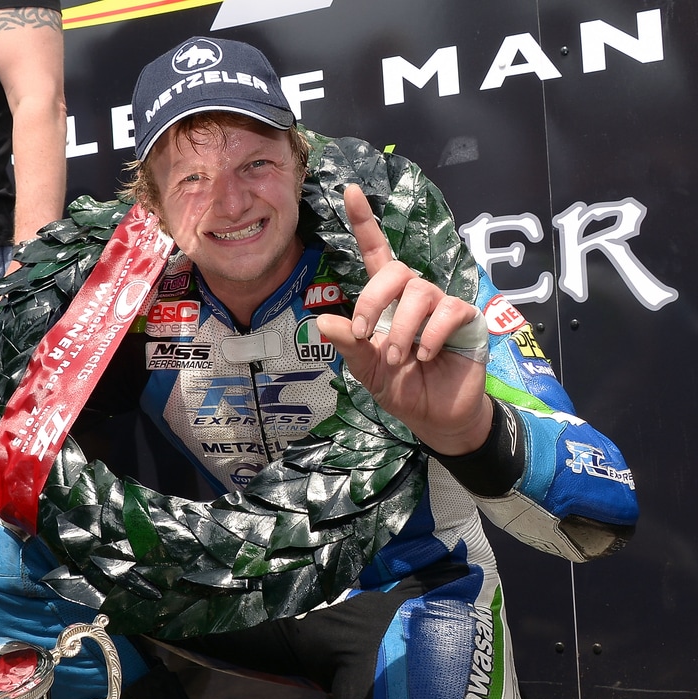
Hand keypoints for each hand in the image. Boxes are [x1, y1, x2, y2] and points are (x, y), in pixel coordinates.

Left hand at [315, 184, 491, 455]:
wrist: (436, 416)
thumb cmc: (402, 386)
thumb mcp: (366, 368)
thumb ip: (350, 344)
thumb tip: (323, 322)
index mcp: (387, 300)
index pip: (375, 252)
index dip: (364, 221)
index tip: (349, 189)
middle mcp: (414, 295)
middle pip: (395, 270)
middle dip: (374, 300)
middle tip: (367, 335)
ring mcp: (442, 305)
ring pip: (420, 293)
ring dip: (402, 328)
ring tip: (397, 357)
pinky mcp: (466, 319)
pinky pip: (449, 311)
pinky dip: (432, 335)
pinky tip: (426, 356)